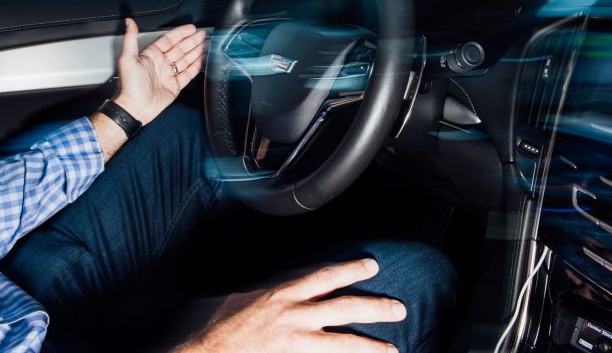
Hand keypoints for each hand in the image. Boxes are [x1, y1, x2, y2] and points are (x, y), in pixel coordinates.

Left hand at [114, 19, 205, 124]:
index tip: (191, 28)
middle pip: (180, 48)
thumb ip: (130, 38)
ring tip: (205, 44)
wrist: (136, 107)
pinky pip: (188, 74)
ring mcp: (169, 75)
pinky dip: (196, 67)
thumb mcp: (127, 58)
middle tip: (202, 34)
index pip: (169, 40)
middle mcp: (161, 64)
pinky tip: (202, 60)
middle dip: (192, 41)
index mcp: (151, 55)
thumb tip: (129, 22)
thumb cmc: (130, 85)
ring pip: (185, 60)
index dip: (181, 33)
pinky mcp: (175, 86)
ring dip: (195, 51)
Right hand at [177, 259, 405, 352]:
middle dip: (375, 306)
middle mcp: (293, 316)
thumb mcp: (233, 298)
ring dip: (371, 346)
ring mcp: (295, 343)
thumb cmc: (213, 328)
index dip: (351, 269)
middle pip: (344, 306)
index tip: (372, 266)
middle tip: (399, 308)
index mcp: (280, 294)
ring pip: (343, 342)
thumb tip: (261, 290)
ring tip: (393, 350)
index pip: (324, 276)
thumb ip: (255, 293)